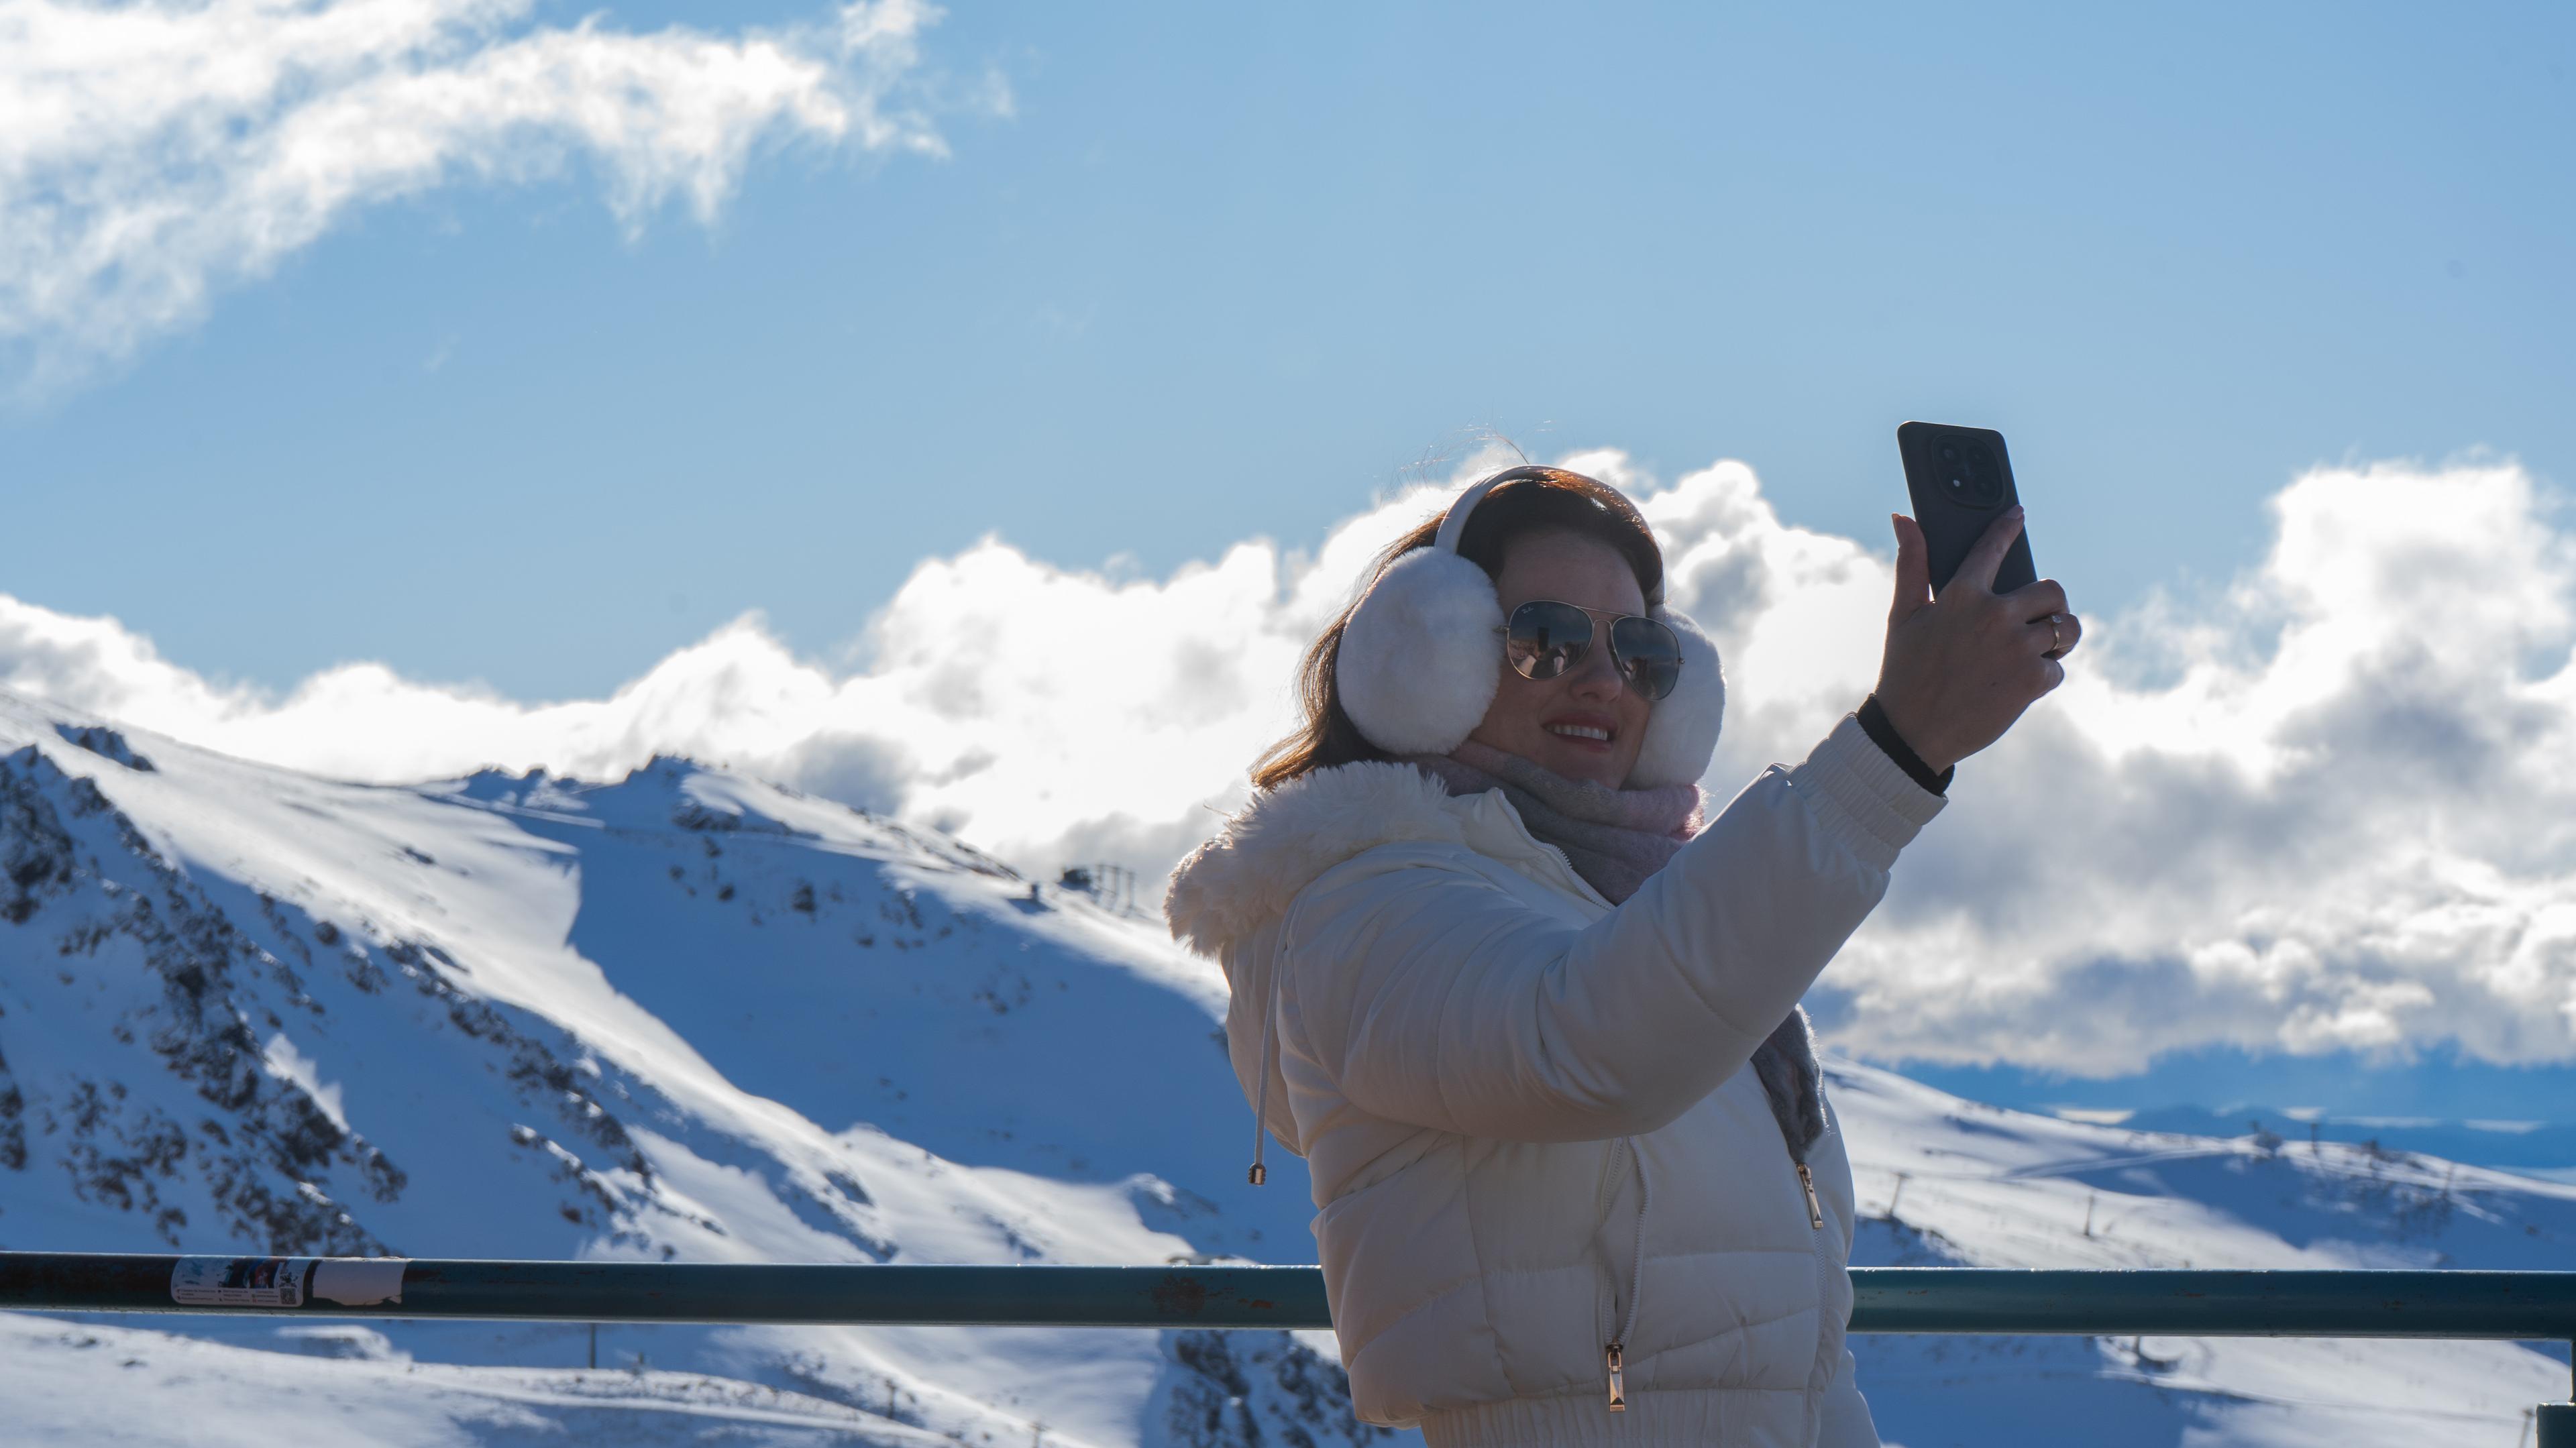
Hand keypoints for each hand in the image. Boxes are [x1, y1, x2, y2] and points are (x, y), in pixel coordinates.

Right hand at [1872, 508, 2078, 773]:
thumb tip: (1902, 517)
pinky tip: (2019, 683)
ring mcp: (2017, 647)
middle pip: (2051, 590)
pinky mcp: (2033, 679)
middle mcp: (1995, 615)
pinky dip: (2045, 676)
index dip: (2007, 527)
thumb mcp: (1902, 615)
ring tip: (2042, 647)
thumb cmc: (1904, 671)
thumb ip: (1910, 564)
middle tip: (2037, 616)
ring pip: (2066, 627)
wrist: (1912, 733)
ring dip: (2060, 637)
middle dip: (2049, 601)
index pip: (1992, 548)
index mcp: (1962, 594)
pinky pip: (2059, 666)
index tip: (2018, 514)